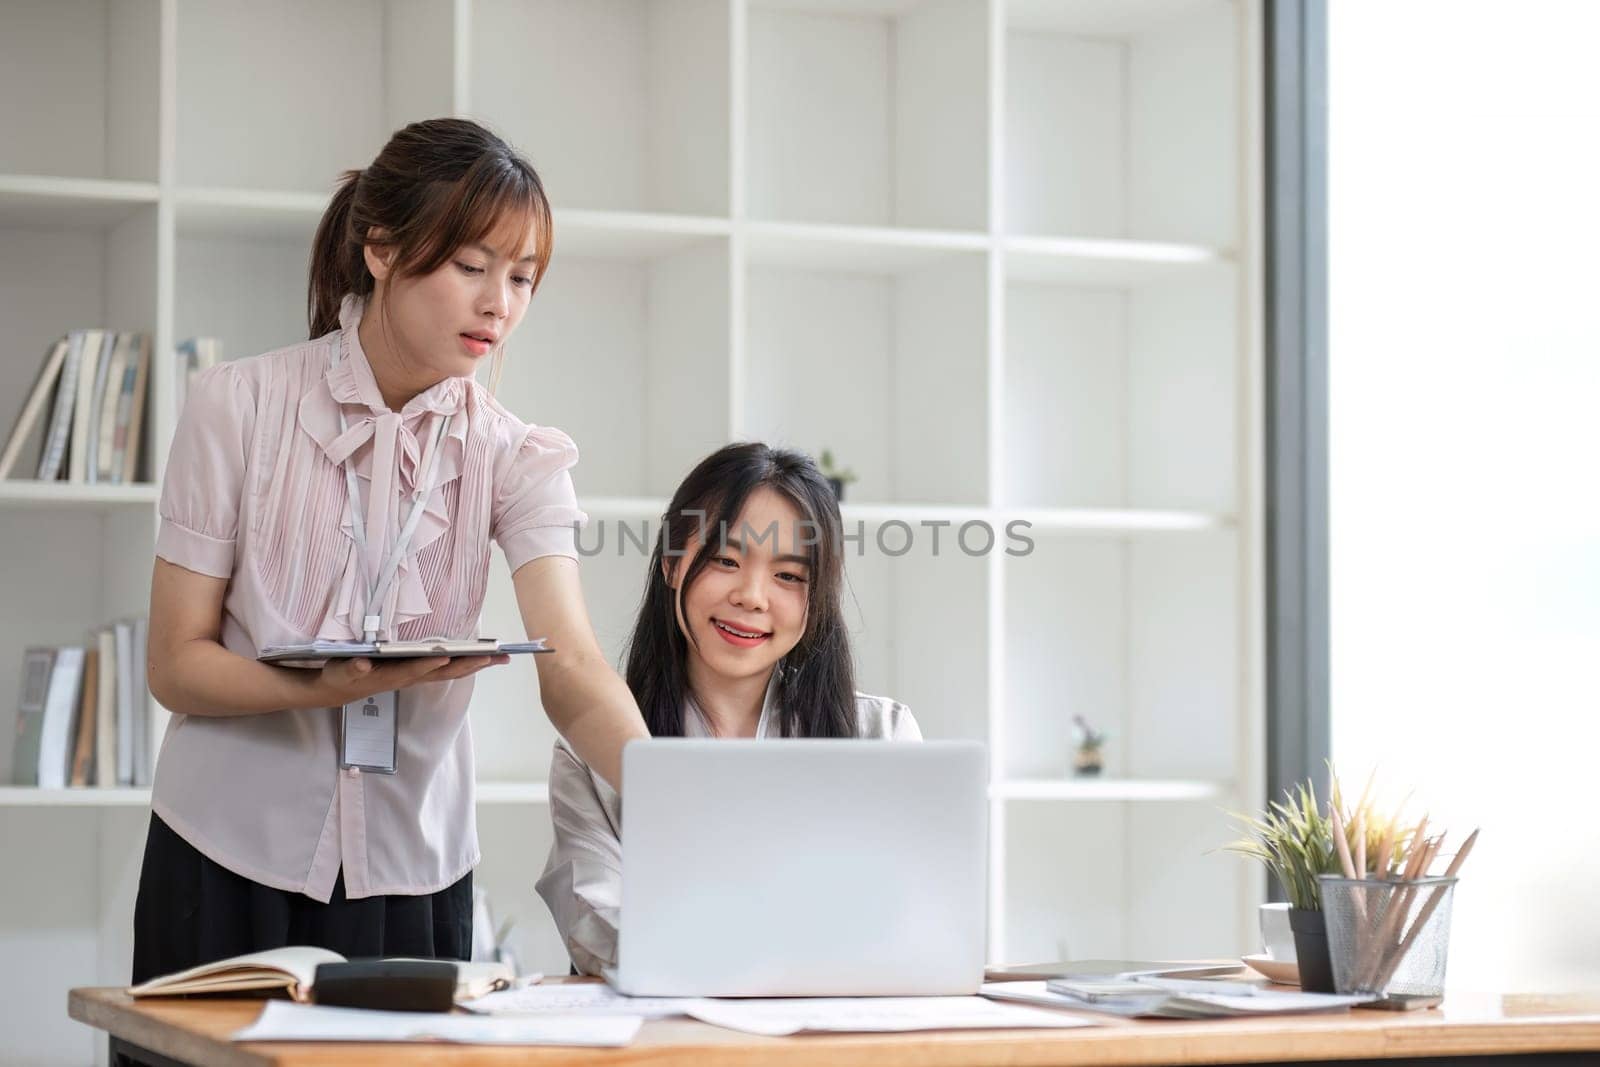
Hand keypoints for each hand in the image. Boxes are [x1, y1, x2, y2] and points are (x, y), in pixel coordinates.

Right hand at [311, 654, 510, 706]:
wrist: (338, 689)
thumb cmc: (341, 676)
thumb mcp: (340, 672)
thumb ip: (351, 668)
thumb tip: (363, 663)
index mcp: (391, 676)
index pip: (415, 669)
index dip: (430, 663)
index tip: (448, 656)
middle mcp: (409, 678)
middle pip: (444, 672)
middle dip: (470, 664)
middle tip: (496, 656)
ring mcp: (415, 676)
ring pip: (450, 671)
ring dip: (475, 664)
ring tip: (501, 656)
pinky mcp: (417, 673)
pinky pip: (447, 668)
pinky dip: (466, 662)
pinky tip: (484, 657)